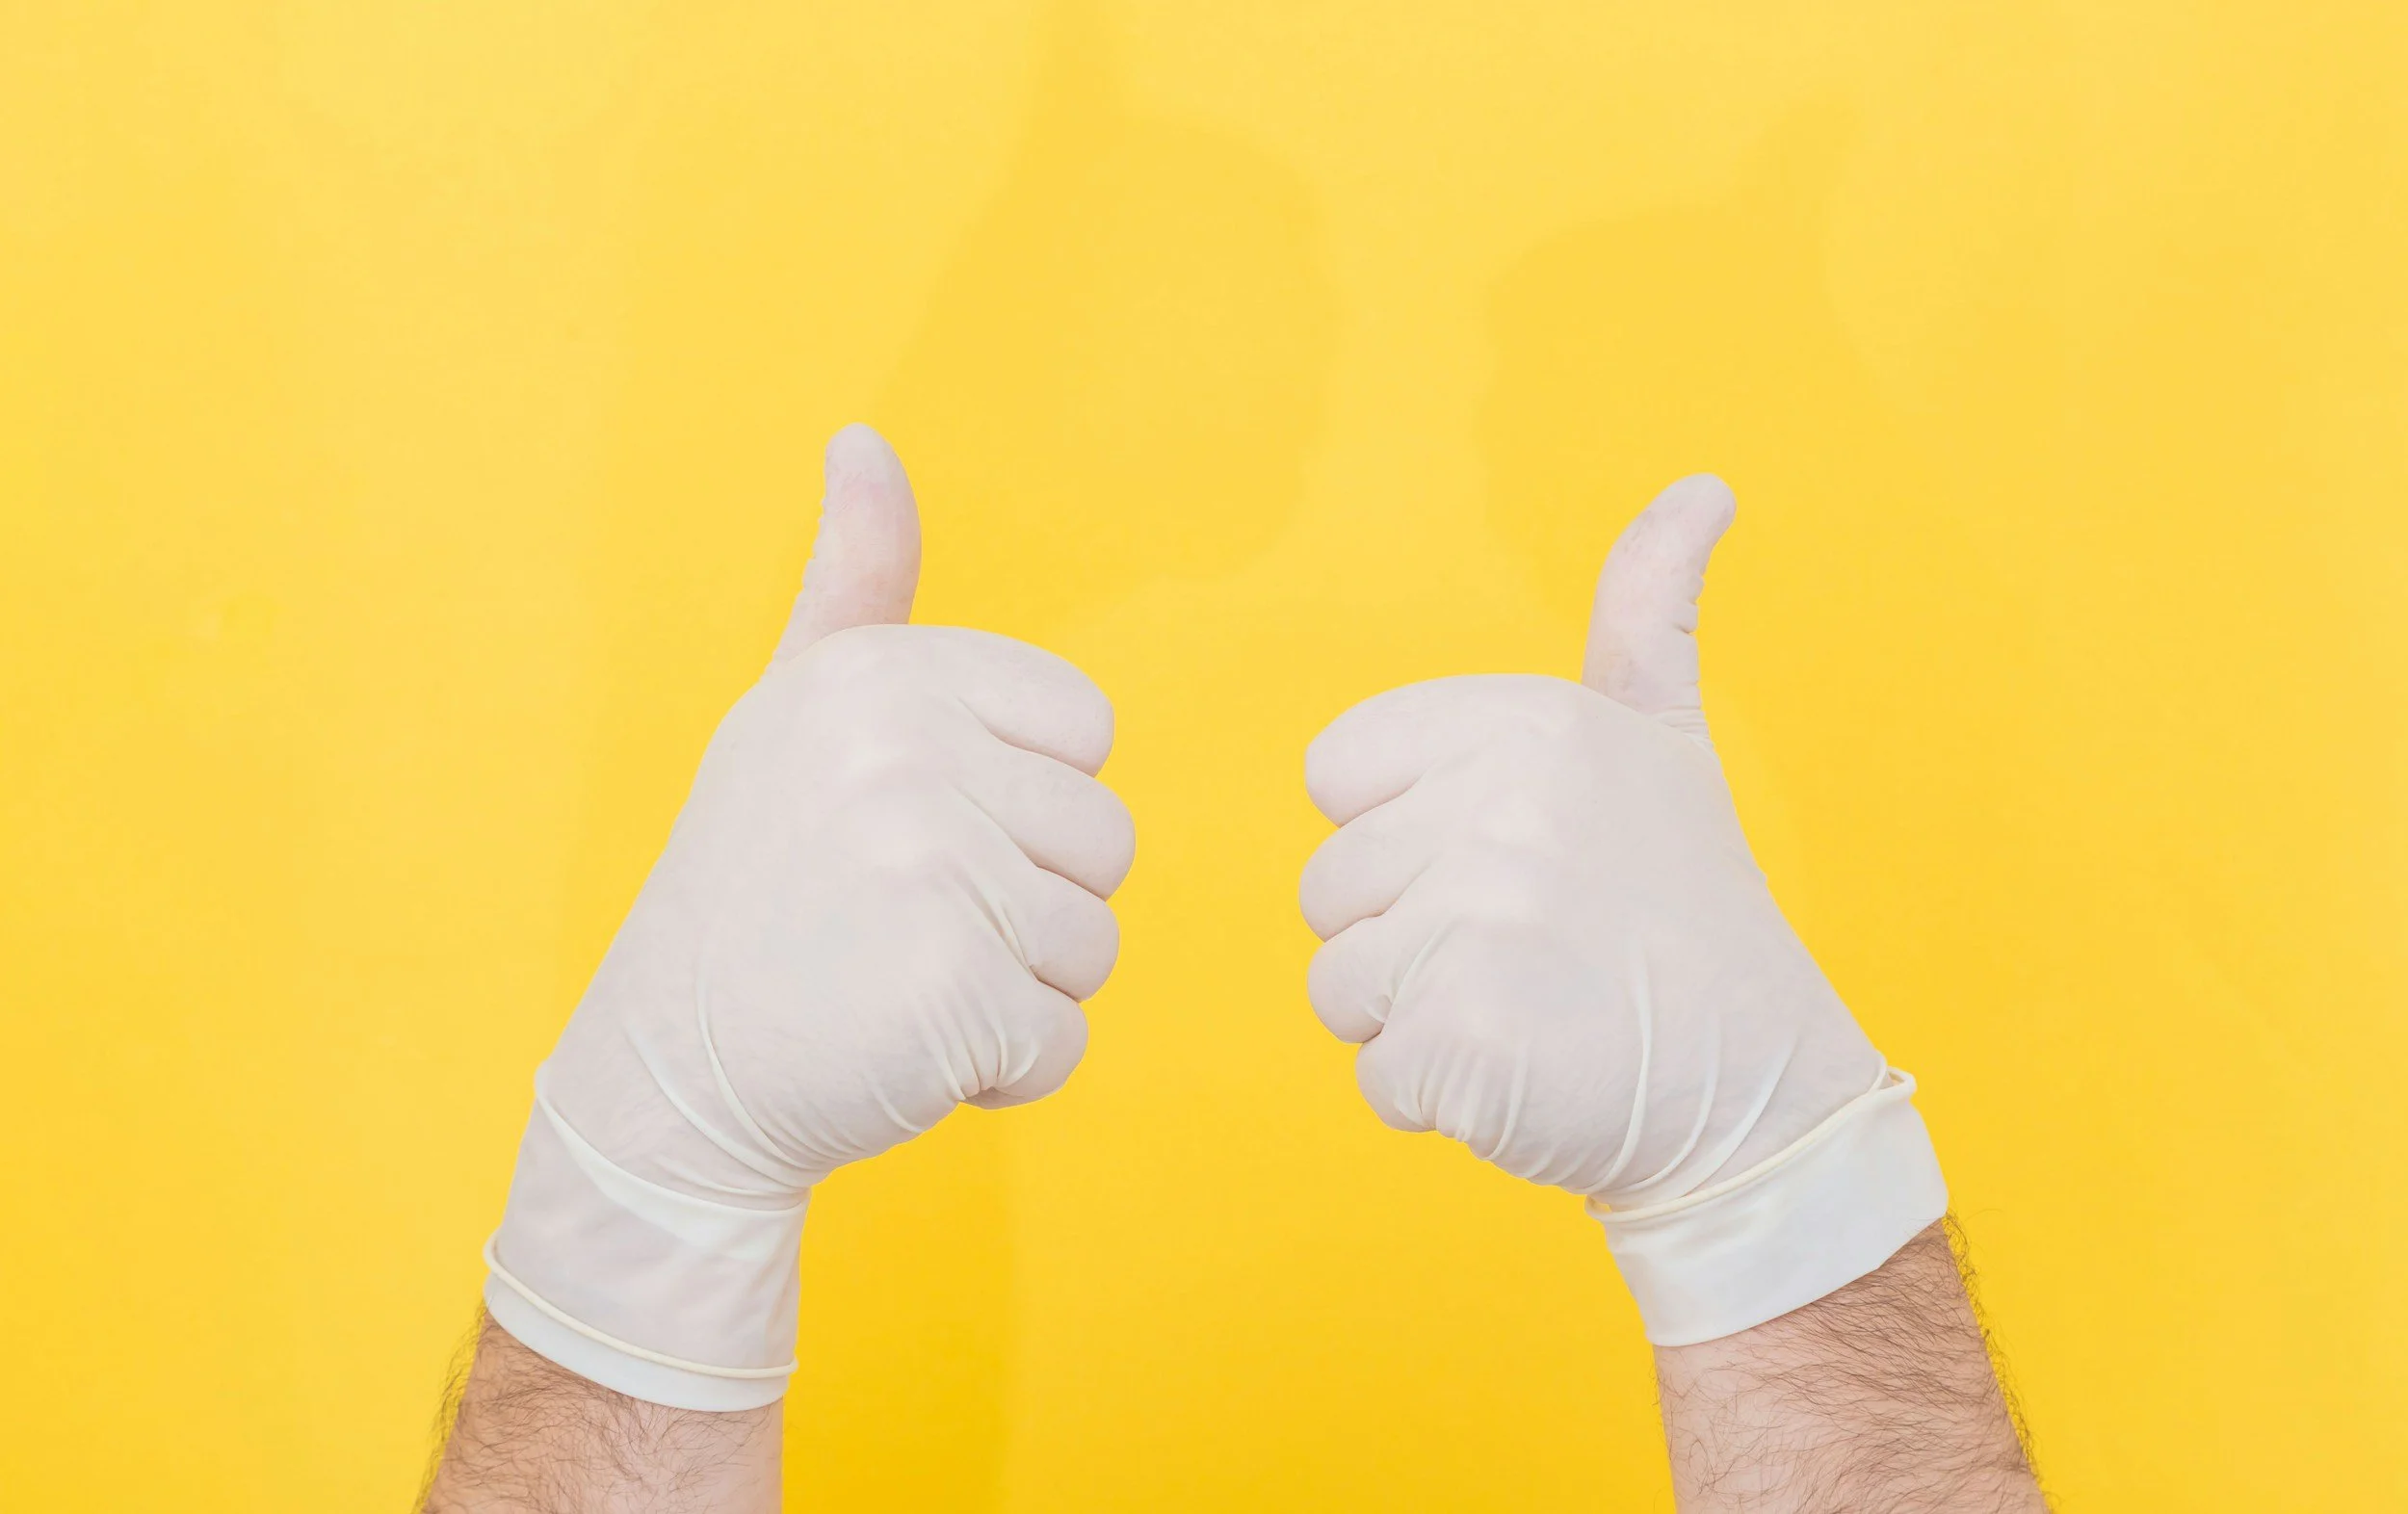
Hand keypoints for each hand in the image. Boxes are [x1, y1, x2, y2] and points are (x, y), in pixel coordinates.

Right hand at [482, 426, 1134, 1408]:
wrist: (664, 1076)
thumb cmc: (755, 887)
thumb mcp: (792, 711)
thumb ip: (856, 582)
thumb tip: (864, 438)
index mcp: (887, 674)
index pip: (1086, 733)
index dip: (1022, 806)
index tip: (914, 833)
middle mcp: (906, 752)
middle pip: (1104, 842)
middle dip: (1024, 907)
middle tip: (896, 925)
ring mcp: (933, 867)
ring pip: (1094, 943)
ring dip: (1016, 991)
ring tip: (897, 983)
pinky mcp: (955, 988)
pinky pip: (1066, 1039)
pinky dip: (1002, 1073)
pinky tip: (905, 1053)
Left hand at [1298, 476, 1944, 1343]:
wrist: (1760, 1088)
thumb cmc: (1687, 913)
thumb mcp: (1664, 737)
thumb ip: (1647, 610)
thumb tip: (1702, 486)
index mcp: (1519, 723)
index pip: (1336, 778)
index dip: (1404, 836)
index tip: (1508, 860)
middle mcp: (1497, 808)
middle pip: (1329, 888)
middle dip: (1410, 939)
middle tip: (1534, 952)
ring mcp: (1477, 927)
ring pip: (1339, 982)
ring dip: (1416, 1019)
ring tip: (1532, 1008)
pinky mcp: (1464, 1042)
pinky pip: (1374, 1072)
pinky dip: (1439, 1097)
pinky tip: (1528, 1073)